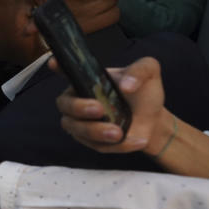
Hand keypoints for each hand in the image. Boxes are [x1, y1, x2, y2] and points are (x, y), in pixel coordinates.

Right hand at [53, 56, 168, 153]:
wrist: (154, 120)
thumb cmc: (145, 92)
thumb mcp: (149, 72)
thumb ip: (139, 71)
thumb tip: (126, 86)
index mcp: (87, 79)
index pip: (66, 70)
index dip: (57, 66)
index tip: (54, 63)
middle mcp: (78, 99)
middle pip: (64, 104)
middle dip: (78, 108)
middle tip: (99, 109)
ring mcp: (82, 122)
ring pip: (75, 129)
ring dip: (95, 131)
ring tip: (118, 133)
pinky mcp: (92, 142)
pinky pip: (96, 146)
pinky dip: (117, 145)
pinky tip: (136, 140)